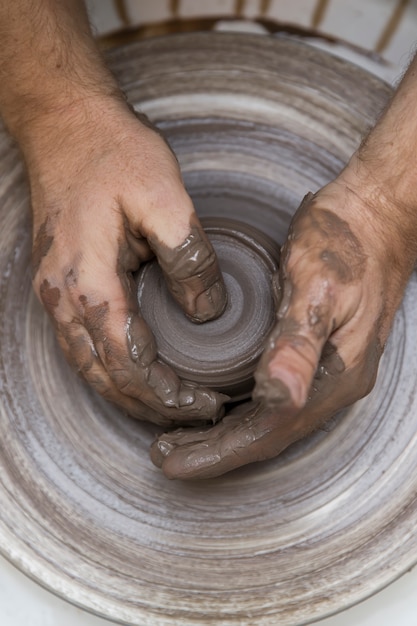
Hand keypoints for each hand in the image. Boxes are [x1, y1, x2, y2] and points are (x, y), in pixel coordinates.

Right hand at [27, 96, 226, 425]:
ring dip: (129, 395)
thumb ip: (190, 261)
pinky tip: (134, 375)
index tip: (205, 404)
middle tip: (195, 414)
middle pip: (105, 378)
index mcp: (91, 282)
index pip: (129, 364)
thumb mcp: (166, 199)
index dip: (168, 394)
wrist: (67, 125)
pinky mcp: (58, 283)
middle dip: (151, 406)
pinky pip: (80, 346)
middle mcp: (64, 297)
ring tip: (168, 406)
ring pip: (88, 368)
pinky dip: (110, 372)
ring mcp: (55, 293)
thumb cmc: (113, 154)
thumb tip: (206, 311)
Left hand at [151, 170, 413, 476]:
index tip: (177, 461)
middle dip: (216, 451)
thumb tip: (280, 396)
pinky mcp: (317, 353)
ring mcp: (328, 369)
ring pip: (270, 419)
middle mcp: (334, 382)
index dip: (221, 451)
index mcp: (336, 374)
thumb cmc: (347, 241)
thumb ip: (299, 343)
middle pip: (268, 433)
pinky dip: (242, 410)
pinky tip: (219, 406)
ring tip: (182, 441)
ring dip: (226, 435)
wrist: (377, 215)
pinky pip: (276, 398)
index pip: (270, 430)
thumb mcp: (318, 286)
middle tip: (167, 456)